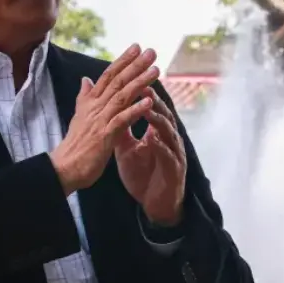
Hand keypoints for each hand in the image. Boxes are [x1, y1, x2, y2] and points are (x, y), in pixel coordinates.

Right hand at [49, 44, 159, 194]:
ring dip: (139, 82)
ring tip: (155, 70)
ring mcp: (100, 120)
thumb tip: (85, 79)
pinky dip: (136, 110)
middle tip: (152, 51)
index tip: (137, 47)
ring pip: (122, 96)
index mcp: (90, 101)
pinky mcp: (105, 136)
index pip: (108, 75)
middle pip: (117, 81)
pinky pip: (122, 119)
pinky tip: (149, 101)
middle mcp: (95, 107)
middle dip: (135, 65)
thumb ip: (85, 96)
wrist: (65, 168)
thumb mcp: (79, 116)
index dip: (123, 60)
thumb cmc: (75, 144)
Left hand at [115, 88, 185, 226]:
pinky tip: (152, 139)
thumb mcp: (127, 149)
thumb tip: (109, 109)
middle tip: (145, 85)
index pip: (152, 108)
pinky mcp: (174, 170)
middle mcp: (169, 139)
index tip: (133, 79)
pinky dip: (160, 146)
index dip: (144, 94)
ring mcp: (174, 153)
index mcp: (158, 132)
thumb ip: (121, 128)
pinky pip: (168, 156)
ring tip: (148, 108)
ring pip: (169, 132)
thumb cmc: (144, 173)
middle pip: (163, 114)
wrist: (155, 202)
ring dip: (158, 119)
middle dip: (155, 100)